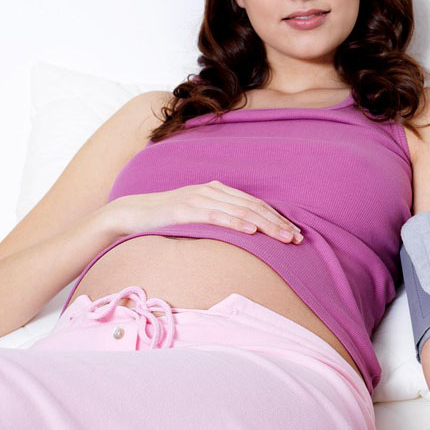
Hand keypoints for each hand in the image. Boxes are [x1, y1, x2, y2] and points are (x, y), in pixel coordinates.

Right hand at [101, 181, 302, 241]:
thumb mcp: (198, 216)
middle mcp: (212, 190)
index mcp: (218, 190)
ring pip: (241, 211)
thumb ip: (219, 219)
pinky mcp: (187, 209)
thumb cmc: (167, 219)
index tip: (295, 233)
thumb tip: (245, 234)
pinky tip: (252, 231)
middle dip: (278, 223)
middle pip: (254, 206)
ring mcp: (200, 198)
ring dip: (266, 225)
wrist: (132, 213)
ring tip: (284, 237)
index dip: (277, 218)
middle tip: (297, 239)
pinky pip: (217, 216)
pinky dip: (237, 222)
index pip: (255, 204)